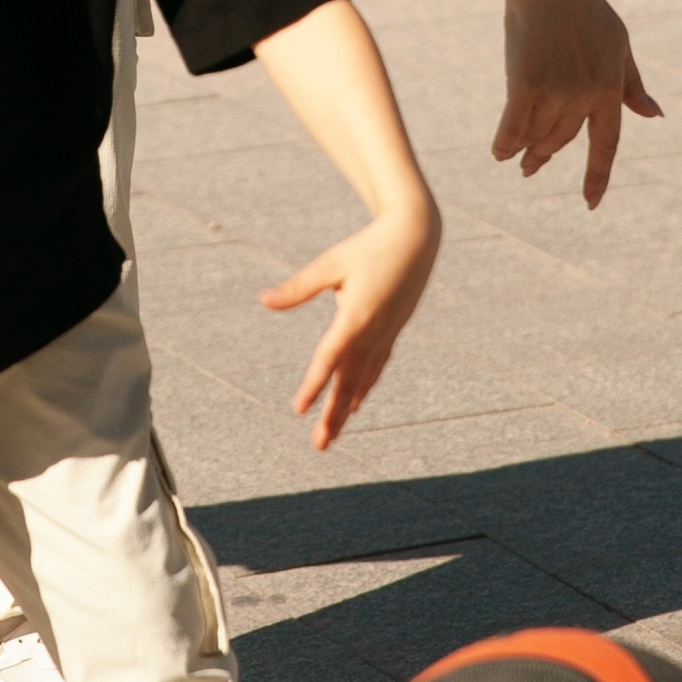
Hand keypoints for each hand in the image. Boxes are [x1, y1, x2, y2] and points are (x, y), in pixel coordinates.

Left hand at [261, 200, 439, 450]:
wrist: (416, 237)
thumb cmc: (368, 246)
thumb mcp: (330, 264)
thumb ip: (298, 288)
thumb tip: (264, 301)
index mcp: (355, 316)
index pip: (329, 358)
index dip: (314, 385)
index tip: (299, 409)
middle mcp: (373, 331)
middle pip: (349, 380)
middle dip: (334, 414)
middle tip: (320, 445)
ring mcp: (387, 333)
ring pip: (365, 378)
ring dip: (348, 407)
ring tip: (335, 433)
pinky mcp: (394, 329)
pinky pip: (378, 366)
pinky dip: (366, 386)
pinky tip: (356, 401)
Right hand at [493, 0, 661, 208]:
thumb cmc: (584, 10)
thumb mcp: (618, 45)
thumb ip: (632, 86)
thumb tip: (655, 116)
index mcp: (611, 87)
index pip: (607, 144)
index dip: (598, 176)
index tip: (590, 204)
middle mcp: (586, 94)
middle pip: (562, 140)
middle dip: (545, 157)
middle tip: (530, 170)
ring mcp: (556, 89)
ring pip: (538, 135)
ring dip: (525, 149)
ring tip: (514, 157)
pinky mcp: (525, 82)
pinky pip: (513, 126)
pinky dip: (505, 142)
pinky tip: (499, 152)